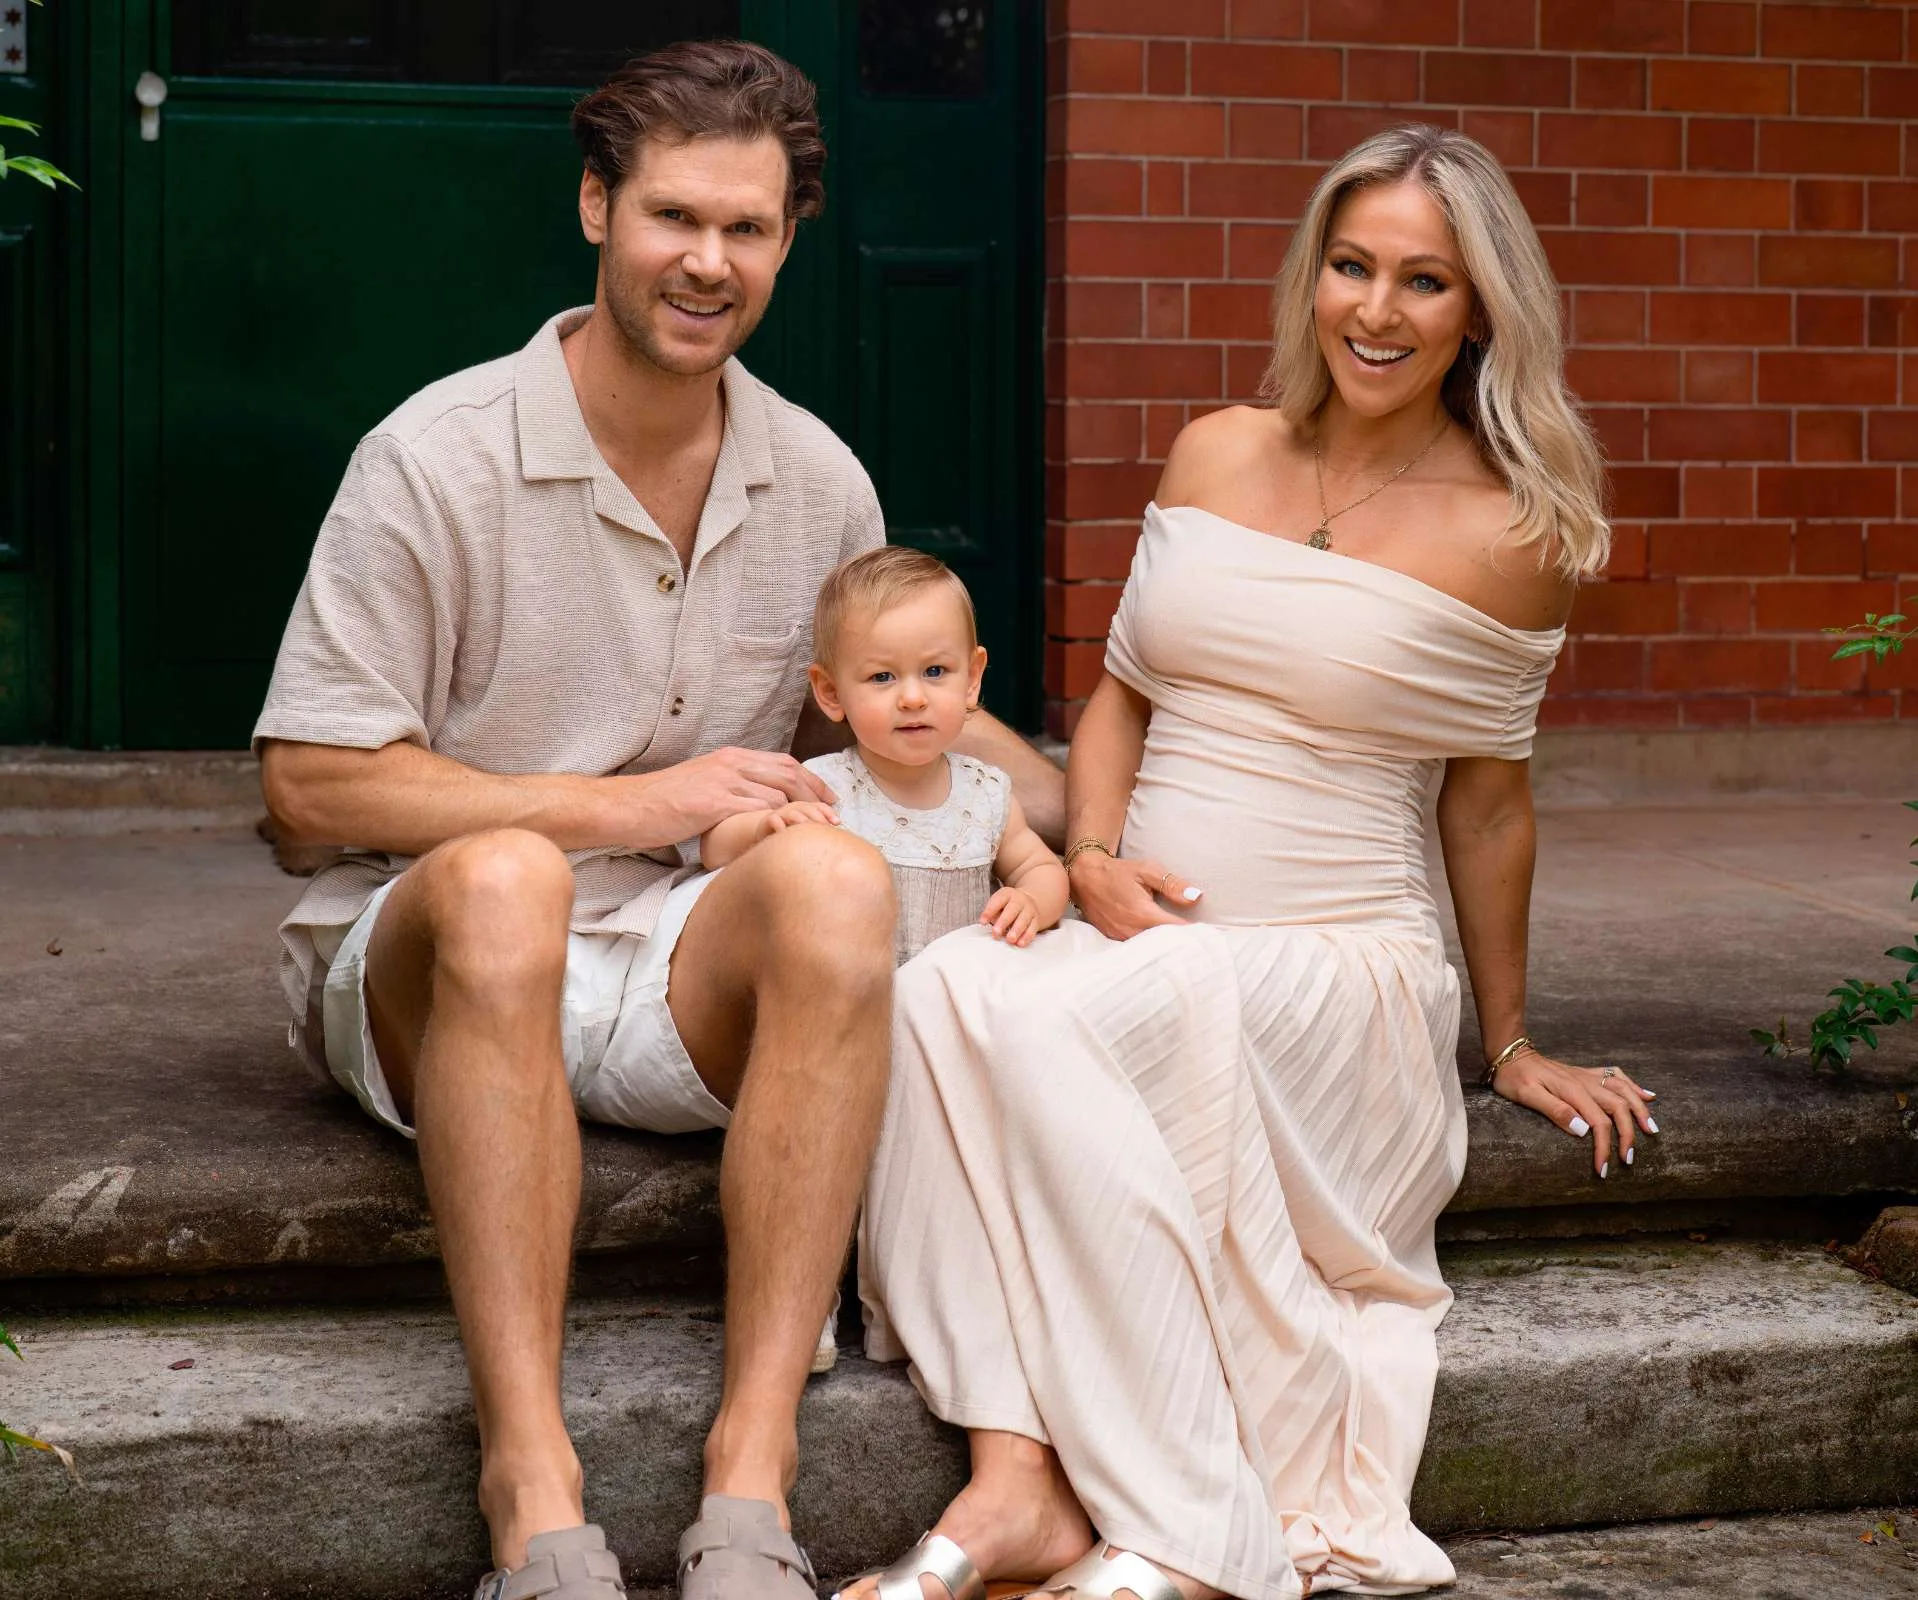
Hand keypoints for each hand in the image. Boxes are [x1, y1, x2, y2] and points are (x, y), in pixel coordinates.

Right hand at [616, 747, 836, 843]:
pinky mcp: (716, 803)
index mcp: (730, 757)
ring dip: (804, 812)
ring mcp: (724, 781)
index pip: (782, 762)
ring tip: (821, 830)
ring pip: (778, 792)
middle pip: (788, 774)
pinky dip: (778, 823)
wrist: (629, 807)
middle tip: (834, 815)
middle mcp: (731, 764)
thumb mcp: (702, 785)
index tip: (828, 797)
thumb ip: (729, 788)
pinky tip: (790, 837)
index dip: (810, 779)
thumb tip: (752, 804)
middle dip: (817, 794)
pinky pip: (758, 811)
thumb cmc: (661, 803)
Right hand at [765, 799, 839, 833]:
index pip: (820, 807)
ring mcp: (781, 814)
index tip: (837, 822)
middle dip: (817, 816)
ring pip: (792, 812)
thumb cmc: (788, 831)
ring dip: (800, 818)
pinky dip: (779, 824)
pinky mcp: (768, 821)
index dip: (829, 813)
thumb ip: (819, 829)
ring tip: (806, 825)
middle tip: (824, 825)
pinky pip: (774, 820)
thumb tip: (837, 834)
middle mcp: (795, 809)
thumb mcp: (805, 829)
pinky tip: (784, 832)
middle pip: (807, 808)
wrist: (765, 831)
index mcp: (806, 809)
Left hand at [980, 885, 1042, 945]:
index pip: (998, 901)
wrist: (1029, 902)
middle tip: (996, 932)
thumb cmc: (1008, 906)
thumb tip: (986, 923)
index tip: (982, 922)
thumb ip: (993, 913)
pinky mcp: (1036, 920)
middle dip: (1003, 922)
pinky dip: (1027, 937)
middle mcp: (1019, 901)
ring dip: (1016, 930)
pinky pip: (1033, 928)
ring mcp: (1029, 910)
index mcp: (1007, 894)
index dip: (989, 911)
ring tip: (1010, 940)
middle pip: (1012, 910)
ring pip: (1024, 920)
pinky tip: (1020, 943)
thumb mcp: (999, 903)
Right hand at [1067, 851, 1201, 941]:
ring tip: (1185, 948)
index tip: (1211, 937)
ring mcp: (1120, 937)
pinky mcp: (1113, 939)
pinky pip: (1136, 947)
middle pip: (1164, 945)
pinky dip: (1150, 947)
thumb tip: (1196, 897)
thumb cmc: (1118, 872)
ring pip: (1150, 949)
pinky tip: (1161, 946)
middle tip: (1202, 945)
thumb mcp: (1147, 870)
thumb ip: (1172, 884)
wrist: (1084, 877)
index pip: (1176, 930)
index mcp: (1143, 913)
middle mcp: (1131, 929)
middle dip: (1182, 944)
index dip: (1194, 934)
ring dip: (1166, 948)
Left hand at [1491, 1050, 1658, 1178]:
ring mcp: (1587, 1076)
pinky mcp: (1586, 1074)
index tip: (1602, 1168)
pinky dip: (1634, 1087)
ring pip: (1623, 1091)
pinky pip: (1616, 1077)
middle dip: (1628, 1134)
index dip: (1604, 1147)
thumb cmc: (1514, 1077)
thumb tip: (1583, 1130)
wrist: (1510, 1054)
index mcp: (1572, 1091)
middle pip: (1618, 1108)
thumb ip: (1555, 1110)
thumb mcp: (1527, 1095)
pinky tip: (1647, 1096)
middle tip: (1628, 1159)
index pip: (1598, 1123)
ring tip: (1651, 1130)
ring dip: (1640, 1110)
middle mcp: (1585, 1082)